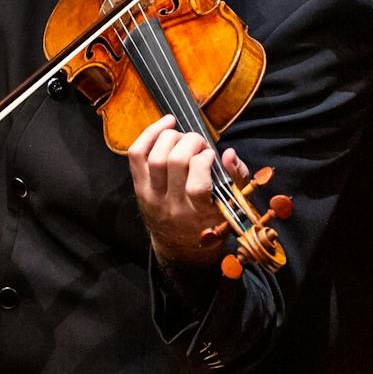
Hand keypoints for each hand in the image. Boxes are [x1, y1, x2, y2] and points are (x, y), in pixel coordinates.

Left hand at [126, 113, 246, 269]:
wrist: (180, 248)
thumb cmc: (209, 224)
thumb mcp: (232, 207)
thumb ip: (236, 178)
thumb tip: (229, 153)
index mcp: (198, 213)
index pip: (198, 184)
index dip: (205, 160)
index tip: (211, 155)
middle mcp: (172, 205)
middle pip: (174, 162)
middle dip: (190, 142)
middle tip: (199, 143)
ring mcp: (152, 196)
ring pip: (154, 157)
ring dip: (170, 137)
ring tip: (183, 138)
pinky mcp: (139, 188)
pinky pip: (136, 155)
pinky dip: (148, 135)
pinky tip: (164, 126)